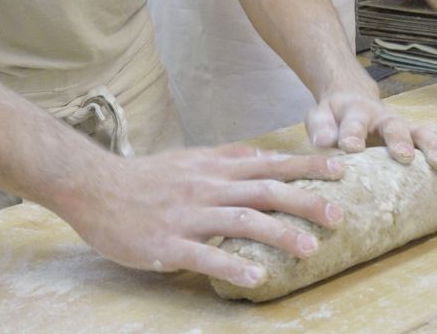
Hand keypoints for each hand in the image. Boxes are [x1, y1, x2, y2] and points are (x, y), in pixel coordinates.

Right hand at [59, 144, 345, 289]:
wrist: (94, 186)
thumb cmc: (146, 178)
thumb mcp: (191, 159)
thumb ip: (226, 160)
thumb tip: (263, 158)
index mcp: (215, 167)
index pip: (270, 163)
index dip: (307, 165)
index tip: (342, 169)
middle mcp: (208, 186)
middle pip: (265, 191)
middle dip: (305, 201)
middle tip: (339, 215)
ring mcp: (188, 214)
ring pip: (242, 221)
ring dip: (280, 234)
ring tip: (310, 250)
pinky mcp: (168, 242)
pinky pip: (205, 255)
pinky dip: (233, 266)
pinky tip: (257, 278)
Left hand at [305, 88, 436, 169]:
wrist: (353, 97)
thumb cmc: (334, 115)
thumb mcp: (320, 115)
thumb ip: (320, 127)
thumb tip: (323, 143)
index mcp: (356, 112)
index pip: (353, 123)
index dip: (352, 134)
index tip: (351, 148)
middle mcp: (383, 117)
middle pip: (394, 125)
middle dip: (400, 140)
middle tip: (405, 155)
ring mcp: (403, 128)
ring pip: (421, 133)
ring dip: (433, 147)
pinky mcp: (415, 140)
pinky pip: (436, 145)